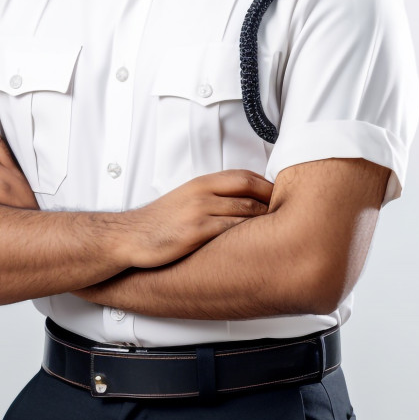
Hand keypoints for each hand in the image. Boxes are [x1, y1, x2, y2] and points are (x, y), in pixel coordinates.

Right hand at [121, 170, 273, 268]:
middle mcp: (202, 193)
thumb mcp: (184, 199)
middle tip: (289, 212)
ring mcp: (200, 211)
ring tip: (282, 230)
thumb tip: (237, 202)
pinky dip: (249, 236)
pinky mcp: (196, 232)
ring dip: (266, 220)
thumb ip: (210, 196)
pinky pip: (231, 230)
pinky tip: (259, 244)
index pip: (243, 175)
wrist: (129, 237)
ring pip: (245, 210)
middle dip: (272, 199)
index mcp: (201, 182)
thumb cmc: (157, 222)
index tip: (280, 195)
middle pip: (249, 189)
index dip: (266, 184)